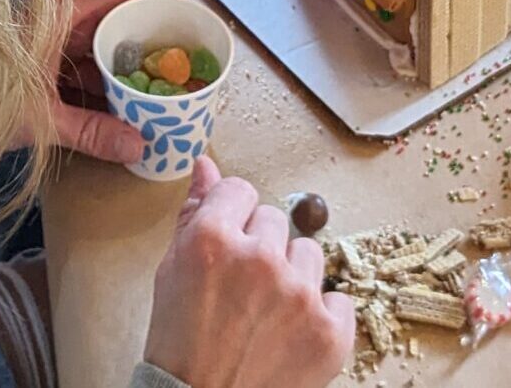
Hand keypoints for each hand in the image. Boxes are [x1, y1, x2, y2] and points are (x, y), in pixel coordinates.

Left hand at [45, 0, 181, 164]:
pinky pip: (88, 69)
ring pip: (104, 48)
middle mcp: (61, 22)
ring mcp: (54, 43)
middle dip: (151, 40)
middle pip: (118, 20)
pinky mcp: (48, 66)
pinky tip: (130, 108)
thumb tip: (141, 146)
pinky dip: (108, 85)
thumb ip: (92, 133)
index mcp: (61, 16)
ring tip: (166, 86)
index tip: (190, 13)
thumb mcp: (43, 121)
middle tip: (187, 58)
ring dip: (130, 68)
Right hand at [143, 157, 354, 387]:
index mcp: (213, 237)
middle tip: (242, 288)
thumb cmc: (181, 344)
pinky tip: (291, 334)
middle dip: (260, 246)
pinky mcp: (329, 332)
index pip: (240, 190)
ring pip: (308, 252)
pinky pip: (338, 299)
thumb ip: (193, 213)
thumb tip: (206, 167)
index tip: (229, 243)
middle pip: (274, 218)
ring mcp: (298, 295)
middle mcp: (259, 258)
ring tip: (266, 312)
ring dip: (292, 276)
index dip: (232, 218)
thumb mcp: (172, 270)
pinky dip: (321, 316)